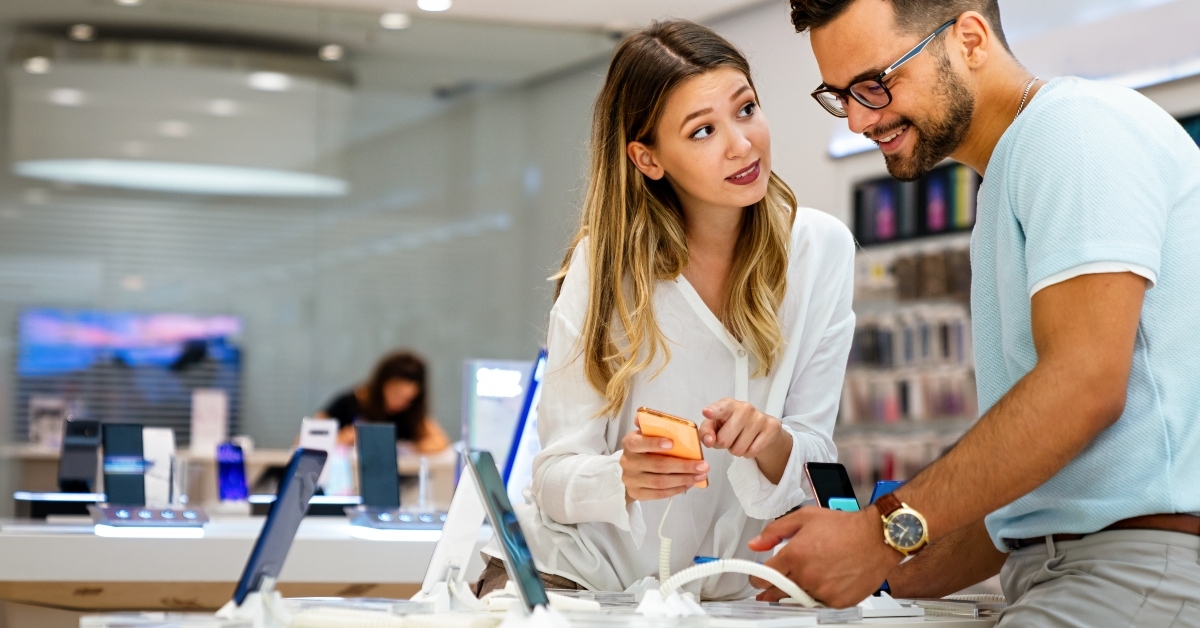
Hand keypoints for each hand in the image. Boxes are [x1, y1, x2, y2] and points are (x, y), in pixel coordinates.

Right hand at [620, 423, 708, 501]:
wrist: (629, 471)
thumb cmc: (642, 449)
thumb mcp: (643, 435)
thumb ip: (650, 426)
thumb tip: (657, 418)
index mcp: (629, 443)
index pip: (639, 443)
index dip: (654, 443)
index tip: (672, 443)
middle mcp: (628, 462)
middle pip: (657, 465)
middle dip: (683, 465)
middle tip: (702, 465)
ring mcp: (631, 480)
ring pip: (660, 482)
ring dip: (684, 479)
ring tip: (700, 475)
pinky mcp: (637, 493)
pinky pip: (659, 494)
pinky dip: (676, 489)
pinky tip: (689, 483)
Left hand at [699, 399, 782, 458]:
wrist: (760, 428)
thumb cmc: (732, 425)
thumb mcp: (715, 426)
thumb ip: (706, 432)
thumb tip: (709, 441)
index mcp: (728, 404)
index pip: (720, 408)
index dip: (713, 411)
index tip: (707, 412)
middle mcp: (744, 408)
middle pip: (724, 440)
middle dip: (724, 445)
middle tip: (730, 438)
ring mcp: (759, 417)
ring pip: (738, 449)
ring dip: (736, 450)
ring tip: (741, 440)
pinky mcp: (772, 427)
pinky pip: (753, 451)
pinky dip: (749, 453)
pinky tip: (751, 443)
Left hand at [747, 505, 901, 607]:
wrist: (876, 537)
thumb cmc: (845, 527)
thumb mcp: (804, 517)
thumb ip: (775, 531)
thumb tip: (756, 544)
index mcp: (794, 555)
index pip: (762, 577)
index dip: (757, 577)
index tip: (757, 578)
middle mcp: (806, 576)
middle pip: (777, 593)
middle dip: (772, 589)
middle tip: (775, 584)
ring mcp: (822, 591)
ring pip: (799, 599)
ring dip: (798, 590)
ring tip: (810, 574)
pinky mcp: (836, 601)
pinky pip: (819, 603)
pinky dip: (819, 595)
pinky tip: (826, 580)